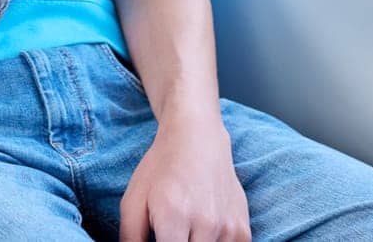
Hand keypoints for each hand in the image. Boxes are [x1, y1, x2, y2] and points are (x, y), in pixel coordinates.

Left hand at [119, 114, 249, 241]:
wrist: (198, 140)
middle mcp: (205, 224)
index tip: (158, 238)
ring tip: (186, 229)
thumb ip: (130, 237)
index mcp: (173, 216)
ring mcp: (228, 228)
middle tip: (170, 232)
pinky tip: (204, 231)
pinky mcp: (243, 231)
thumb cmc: (160, 169)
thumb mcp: (133, 199)